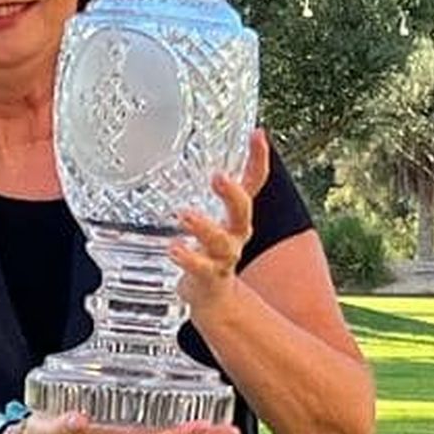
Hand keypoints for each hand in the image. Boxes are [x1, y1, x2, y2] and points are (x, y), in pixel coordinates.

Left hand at [169, 129, 270, 321]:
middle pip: (243, 211)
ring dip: (204, 228)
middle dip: (233, 194)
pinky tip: (175, 248)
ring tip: (185, 215)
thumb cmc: (209, 250)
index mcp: (238, 214)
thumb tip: (183, 155)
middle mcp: (236, 234)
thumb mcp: (212, 216)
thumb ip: (203, 191)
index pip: (254, 182)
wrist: (214, 298)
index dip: (259, 159)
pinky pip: (201, 268)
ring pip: (221, 242)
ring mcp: (223, 257)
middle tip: (218, 177)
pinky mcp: (208, 277)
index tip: (257, 134)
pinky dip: (189, 258)